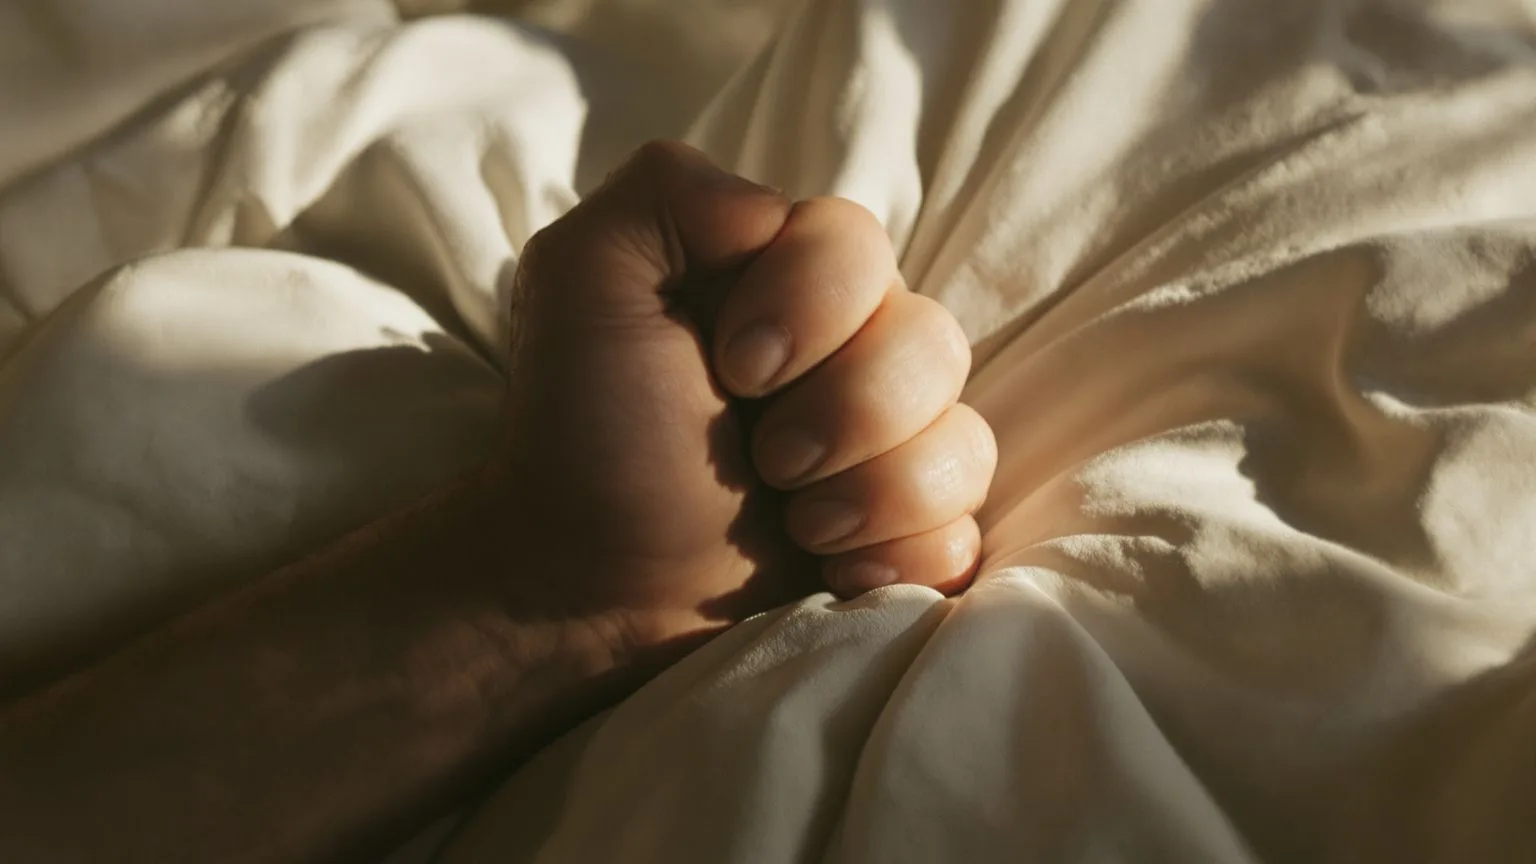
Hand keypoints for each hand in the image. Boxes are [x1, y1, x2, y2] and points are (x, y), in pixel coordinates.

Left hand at [495, 141, 994, 652]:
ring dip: (872, 492)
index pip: (862, 246)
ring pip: (962, 443)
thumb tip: (777, 213)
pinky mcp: (905, 537)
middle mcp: (851, 355)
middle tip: (767, 460)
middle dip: (844, 413)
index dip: (811, 307)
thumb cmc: (584, 435)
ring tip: (800, 525)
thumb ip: (668, 191)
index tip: (732, 370)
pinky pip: (964, 532)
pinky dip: (901, 556)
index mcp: (784, 283)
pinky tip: (833, 570)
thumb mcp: (581, 278)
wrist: (588, 588)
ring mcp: (887, 452)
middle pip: (933, 345)